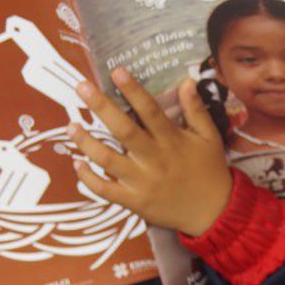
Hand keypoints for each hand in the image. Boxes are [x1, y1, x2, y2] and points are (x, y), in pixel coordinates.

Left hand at [69, 70, 232, 236]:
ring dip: (87, 142)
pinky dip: (89, 179)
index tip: (117, 72)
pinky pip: (106, 190)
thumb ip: (196, 110)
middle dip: (101, 107)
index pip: (150, 111)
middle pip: (123, 130)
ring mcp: (143, 182)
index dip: (133, 91)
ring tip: (71, 126)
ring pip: (109, 160)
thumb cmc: (210, 169)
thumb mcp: (209, 137)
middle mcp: (155, 159)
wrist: (214, 212)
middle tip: (81, 87)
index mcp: (172, 140)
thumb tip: (187, 81)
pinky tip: (77, 163)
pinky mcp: (135, 202)